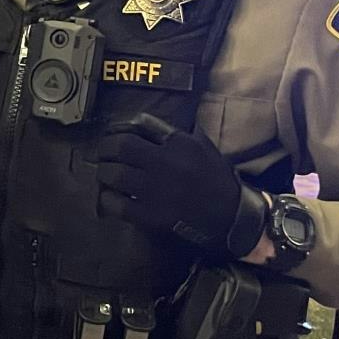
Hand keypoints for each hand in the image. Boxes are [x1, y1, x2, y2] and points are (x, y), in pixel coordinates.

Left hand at [95, 116, 267, 258]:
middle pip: (120, 147)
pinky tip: (110, 197)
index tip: (114, 134)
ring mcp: (157, 191)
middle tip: (104, 154)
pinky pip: (117, 204)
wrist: (233, 216)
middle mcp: (166, 164)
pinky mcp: (152, 216)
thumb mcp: (202, 146)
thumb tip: (146, 121)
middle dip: (106, 149)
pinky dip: (108, 199)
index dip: (119, 129)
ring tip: (105, 174)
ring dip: (104, 173)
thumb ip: (176, 133)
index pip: (139, 126)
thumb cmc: (216, 179)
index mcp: (179, 144)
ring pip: (114, 174)